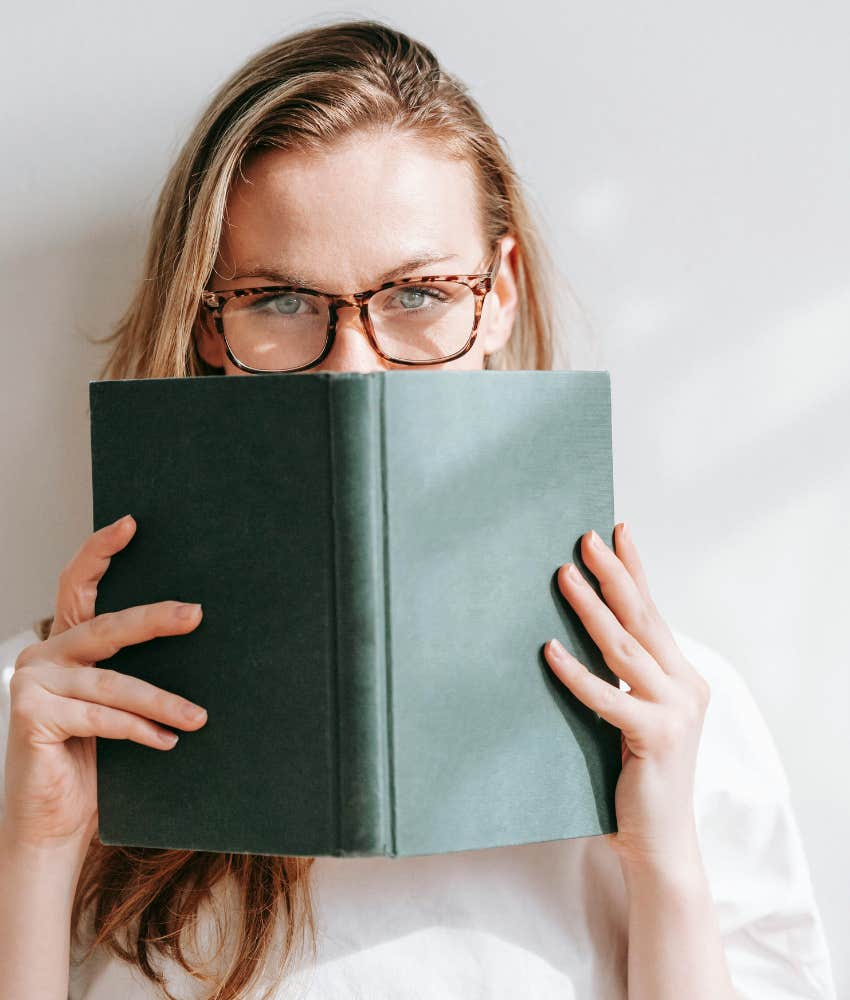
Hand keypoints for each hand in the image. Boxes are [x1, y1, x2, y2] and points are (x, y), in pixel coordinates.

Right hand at [3, 515, 207, 852]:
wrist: (53, 824)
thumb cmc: (93, 764)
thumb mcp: (115, 708)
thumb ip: (133, 674)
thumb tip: (194, 632)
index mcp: (64, 645)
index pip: (78, 585)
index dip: (100, 551)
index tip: (131, 523)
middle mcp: (42, 655)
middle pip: (106, 627)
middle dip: (155, 620)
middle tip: (196, 615)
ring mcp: (30, 683)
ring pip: (113, 683)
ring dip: (163, 702)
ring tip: (199, 717)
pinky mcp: (29, 715)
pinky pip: (100, 717)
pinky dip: (140, 729)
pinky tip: (168, 741)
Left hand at [543, 522, 710, 873]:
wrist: (659, 842)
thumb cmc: (637, 777)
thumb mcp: (634, 715)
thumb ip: (622, 677)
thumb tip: (575, 632)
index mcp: (682, 677)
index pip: (654, 611)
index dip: (636, 568)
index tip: (616, 531)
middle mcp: (686, 686)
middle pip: (643, 617)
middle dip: (614, 573)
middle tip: (585, 539)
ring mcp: (675, 712)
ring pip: (625, 647)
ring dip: (591, 608)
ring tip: (562, 575)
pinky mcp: (655, 738)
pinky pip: (607, 697)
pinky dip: (576, 671)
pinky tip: (548, 649)